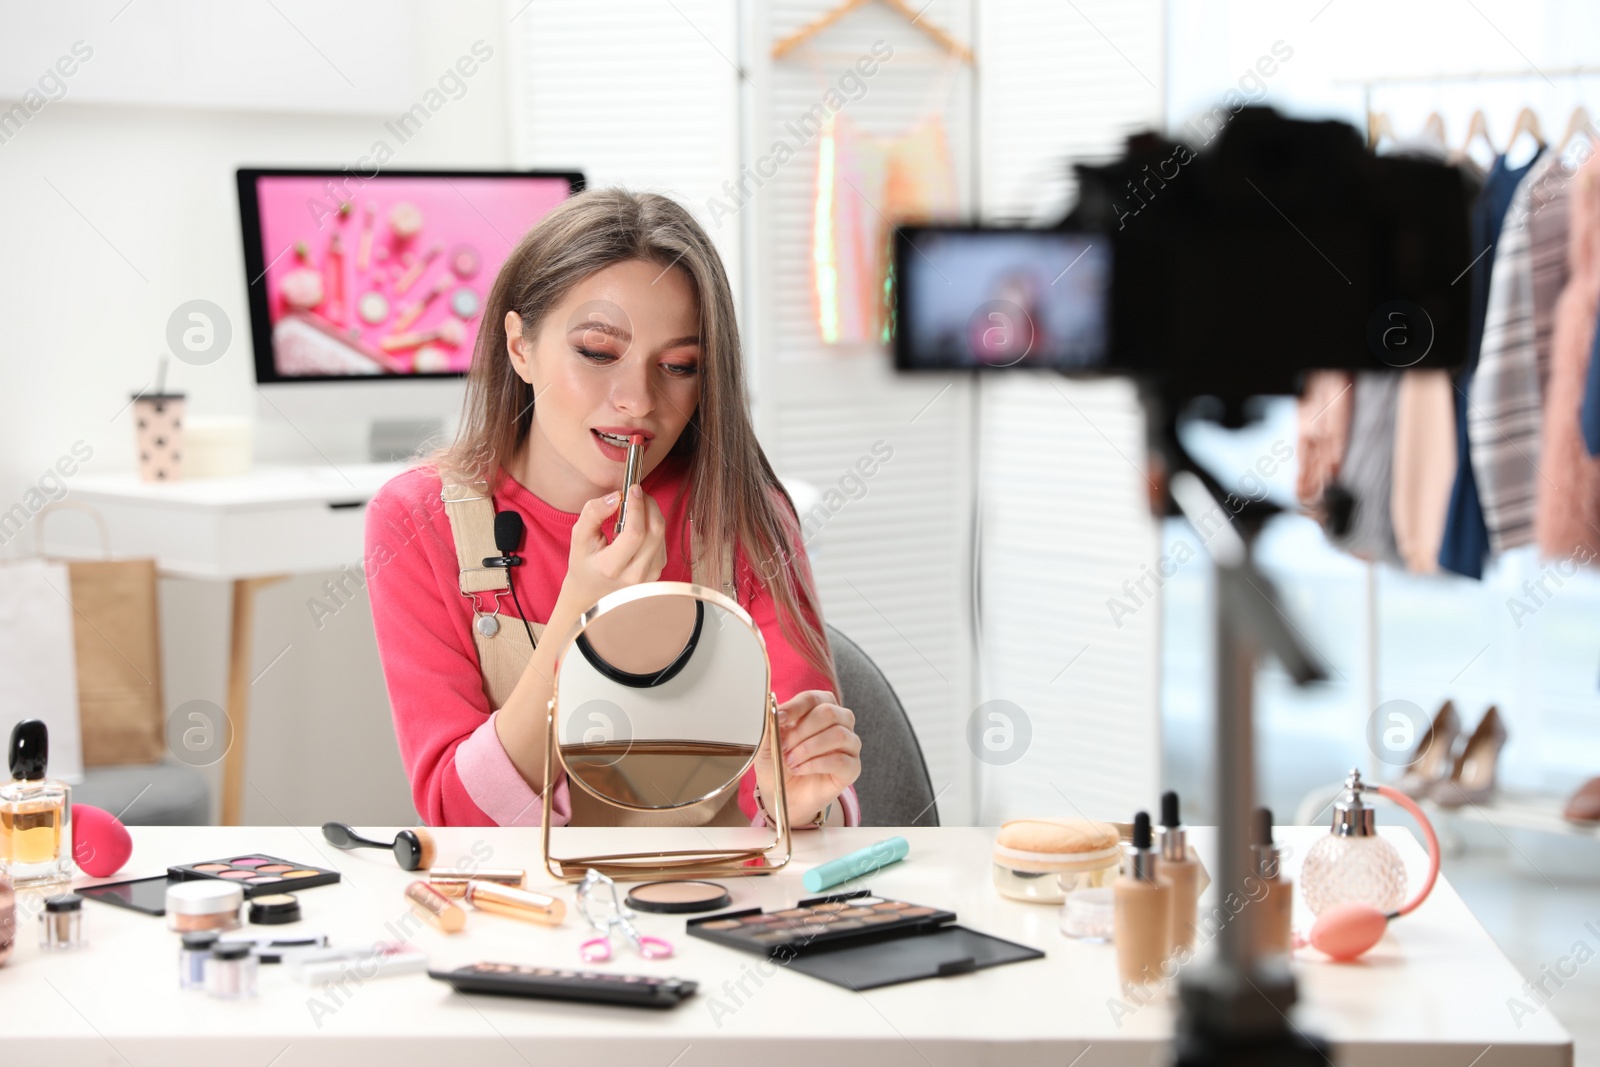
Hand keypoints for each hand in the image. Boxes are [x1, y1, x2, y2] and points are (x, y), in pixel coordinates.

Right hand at [556, 484, 666, 620]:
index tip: (633, 488)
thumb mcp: (579, 536)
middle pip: (655, 532)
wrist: (592, 589)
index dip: (638, 507)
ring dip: (652, 513)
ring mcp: (649, 577)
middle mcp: (634, 575)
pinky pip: (663, 542)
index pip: (635, 533)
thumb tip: (616, 496)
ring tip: (636, 506)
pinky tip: (639, 524)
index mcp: (611, 567)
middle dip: (648, 505)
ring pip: (661, 535)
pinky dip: (653, 526)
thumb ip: (593, 513)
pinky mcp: (657, 573)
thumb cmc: (585, 561)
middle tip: (636, 492)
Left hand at [755, 690, 860, 825]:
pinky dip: (816, 764)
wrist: (785, 796)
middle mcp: (839, 723)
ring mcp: (849, 745)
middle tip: (784, 745)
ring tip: (790, 761)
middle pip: (829, 712)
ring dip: (809, 748)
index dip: (796, 707)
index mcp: (819, 709)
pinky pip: (841, 760)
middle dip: (802, 730)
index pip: (813, 699)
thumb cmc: (779, 765)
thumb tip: (772, 713)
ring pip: (839, 734)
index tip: (779, 718)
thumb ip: (770, 729)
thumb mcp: (767, 747)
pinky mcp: (852, 767)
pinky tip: (800, 769)